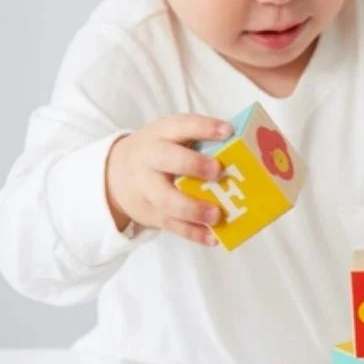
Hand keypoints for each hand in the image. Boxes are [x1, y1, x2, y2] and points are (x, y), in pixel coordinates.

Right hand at [105, 114, 233, 245]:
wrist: (117, 175)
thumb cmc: (161, 153)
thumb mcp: (172, 139)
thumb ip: (200, 142)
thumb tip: (246, 149)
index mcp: (162, 134)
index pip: (181, 125)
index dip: (204, 127)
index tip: (227, 131)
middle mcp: (151, 159)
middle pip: (167, 159)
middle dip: (192, 164)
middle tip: (217, 171)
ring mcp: (148, 188)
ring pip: (167, 199)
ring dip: (193, 208)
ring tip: (217, 215)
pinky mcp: (151, 213)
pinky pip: (171, 225)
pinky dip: (193, 233)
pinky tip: (213, 237)